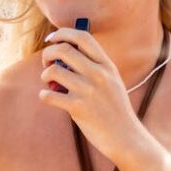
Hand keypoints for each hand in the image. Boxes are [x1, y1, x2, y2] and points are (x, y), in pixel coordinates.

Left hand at [38, 27, 149, 161]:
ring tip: (50, 84)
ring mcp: (89, 91)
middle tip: (47, 64)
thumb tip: (60, 54)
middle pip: (63, 49)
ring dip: (44, 75)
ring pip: (53, 70)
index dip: (63, 33)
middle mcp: (99, 75)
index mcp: (107, 66)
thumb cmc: (113, 109)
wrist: (126, 137)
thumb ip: (92, 67)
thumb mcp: (111, 82)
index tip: (51, 38)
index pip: (83, 37)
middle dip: (47, 54)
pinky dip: (44, 95)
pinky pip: (48, 94)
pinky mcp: (79, 108)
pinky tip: (49, 97)